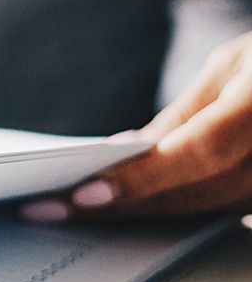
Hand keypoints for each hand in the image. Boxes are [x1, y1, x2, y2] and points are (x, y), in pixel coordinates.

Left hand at [21, 32, 251, 222]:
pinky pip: (222, 214)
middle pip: (193, 194)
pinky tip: (125, 210)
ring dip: (137, 215)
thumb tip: (130, 150)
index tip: (84, 195)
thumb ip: (186, 114)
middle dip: (118, 205)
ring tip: (71, 213)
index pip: (199, 152)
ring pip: (204, 212)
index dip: (141, 178)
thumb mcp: (235, 66)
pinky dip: (172, 211)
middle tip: (48, 210)